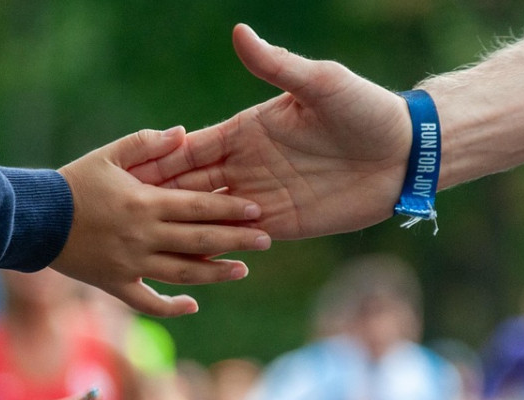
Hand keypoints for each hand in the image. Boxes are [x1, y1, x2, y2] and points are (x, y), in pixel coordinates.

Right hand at [53, 127, 271, 316]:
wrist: (34, 218)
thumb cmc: (73, 182)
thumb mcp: (109, 155)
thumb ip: (147, 143)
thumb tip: (183, 132)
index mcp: (145, 202)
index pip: (198, 206)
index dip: (230, 208)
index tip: (257, 210)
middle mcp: (143, 236)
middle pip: (199, 240)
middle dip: (236, 240)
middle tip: (266, 239)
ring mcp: (131, 263)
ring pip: (182, 273)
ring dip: (215, 273)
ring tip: (241, 269)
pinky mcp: (115, 284)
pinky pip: (148, 302)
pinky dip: (171, 307)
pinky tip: (193, 305)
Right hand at [129, 24, 412, 239]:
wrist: (406, 152)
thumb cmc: (365, 109)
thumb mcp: (319, 83)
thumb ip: (277, 65)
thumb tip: (240, 32)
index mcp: (247, 130)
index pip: (191, 148)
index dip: (158, 161)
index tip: (123, 172)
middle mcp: (249, 164)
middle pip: (191, 185)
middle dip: (157, 199)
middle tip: (117, 215)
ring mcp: (263, 196)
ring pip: (209, 216)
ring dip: (180, 227)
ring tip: (141, 245)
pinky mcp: (284, 223)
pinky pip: (240, 238)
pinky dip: (215, 248)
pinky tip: (186, 261)